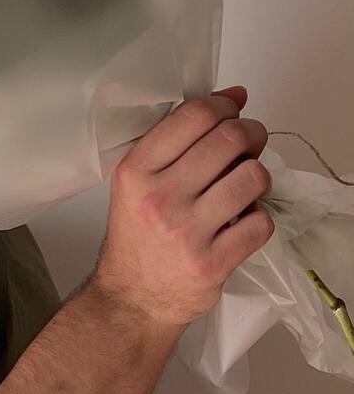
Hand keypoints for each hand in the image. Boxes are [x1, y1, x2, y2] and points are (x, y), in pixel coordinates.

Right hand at [91, 86, 273, 329]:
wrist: (134, 295)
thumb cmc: (138, 232)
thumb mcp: (137, 180)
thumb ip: (176, 141)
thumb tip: (232, 97)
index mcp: (137, 170)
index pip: (193, 116)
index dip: (224, 104)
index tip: (233, 106)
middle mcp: (160, 196)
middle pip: (229, 140)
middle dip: (251, 132)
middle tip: (250, 140)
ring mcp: (187, 231)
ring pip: (252, 177)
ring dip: (258, 174)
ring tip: (246, 181)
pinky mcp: (213, 262)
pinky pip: (260, 222)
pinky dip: (259, 217)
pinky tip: (242, 219)